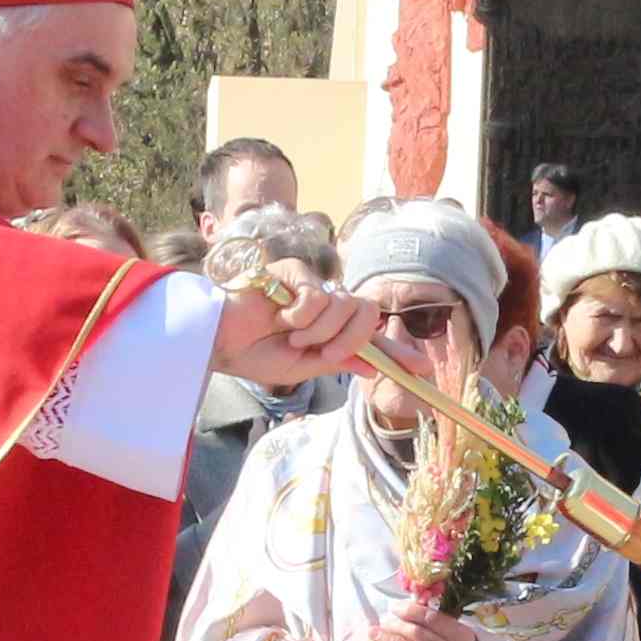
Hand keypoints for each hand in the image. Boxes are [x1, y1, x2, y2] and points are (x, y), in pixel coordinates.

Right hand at [215, 277, 383, 393]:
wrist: (220, 342)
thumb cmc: (253, 353)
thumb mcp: (301, 366)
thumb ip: (337, 361)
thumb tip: (372, 368)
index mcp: (330, 330)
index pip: (370, 337)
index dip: (396, 351)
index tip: (421, 369)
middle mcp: (326, 305)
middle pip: (366, 312)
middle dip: (351, 337)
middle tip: (324, 352)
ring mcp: (311, 286)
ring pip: (344, 305)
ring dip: (319, 330)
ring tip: (290, 335)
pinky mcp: (294, 272)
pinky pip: (317, 296)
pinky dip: (300, 314)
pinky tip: (278, 315)